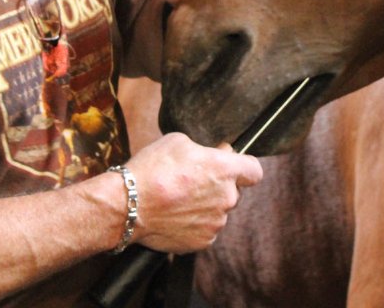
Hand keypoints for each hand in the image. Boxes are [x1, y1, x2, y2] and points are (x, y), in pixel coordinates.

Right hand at [122, 132, 262, 252]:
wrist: (128, 205)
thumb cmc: (152, 169)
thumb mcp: (179, 141)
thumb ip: (207, 149)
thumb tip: (220, 154)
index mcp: (225, 170)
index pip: (254, 171)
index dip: (244, 167)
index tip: (231, 165)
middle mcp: (226, 198)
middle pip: (234, 192)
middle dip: (219, 186)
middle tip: (193, 181)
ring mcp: (216, 222)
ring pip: (219, 212)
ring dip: (206, 206)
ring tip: (179, 200)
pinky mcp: (203, 241)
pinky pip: (206, 229)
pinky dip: (195, 224)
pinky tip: (176, 216)